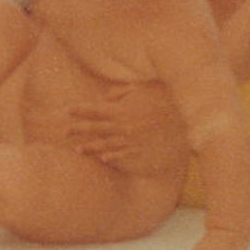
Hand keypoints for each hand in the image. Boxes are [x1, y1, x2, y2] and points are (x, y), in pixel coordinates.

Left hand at [65, 85, 187, 172]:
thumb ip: (120, 93)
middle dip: (78, 129)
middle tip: (64, 131)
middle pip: (94, 128)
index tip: (67, 111)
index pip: (94, 110)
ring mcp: (129, 142)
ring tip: (77, 149)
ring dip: (89, 147)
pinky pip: (121, 157)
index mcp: (121, 110)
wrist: (185, 121)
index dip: (79, 110)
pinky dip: (110, 158)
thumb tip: (104, 97)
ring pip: (104, 145)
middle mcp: (122, 126)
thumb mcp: (141, 90)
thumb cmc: (163, 102)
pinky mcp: (139, 154)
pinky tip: (101, 159)